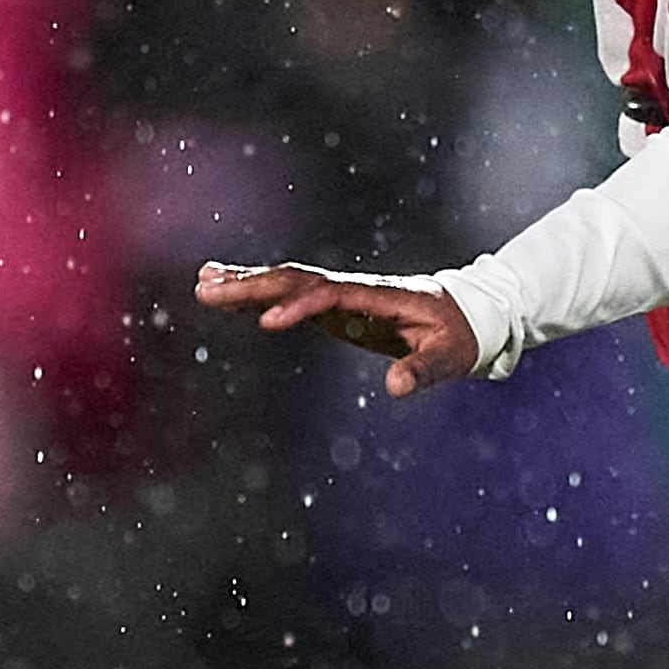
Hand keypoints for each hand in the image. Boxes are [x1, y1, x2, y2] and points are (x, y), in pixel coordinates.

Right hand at [194, 262, 480, 395]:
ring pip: (288, 282)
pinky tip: (225, 294)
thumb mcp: (448, 357)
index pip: (331, 295)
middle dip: (253, 286)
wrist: (465, 315)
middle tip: (209, 290)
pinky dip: (258, 294)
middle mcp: (353, 290)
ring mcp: (341, 296)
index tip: (268, 321)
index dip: (299, 306)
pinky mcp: (333, 307)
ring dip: (246, 282)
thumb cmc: (458, 335)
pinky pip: (290, 296)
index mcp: (380, 297)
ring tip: (204, 282)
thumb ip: (423, 370)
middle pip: (297, 281)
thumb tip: (397, 388)